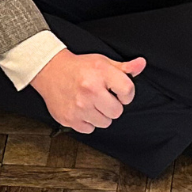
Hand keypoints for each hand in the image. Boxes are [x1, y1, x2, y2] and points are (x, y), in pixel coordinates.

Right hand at [30, 49, 144, 132]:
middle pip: (117, 112)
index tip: (118, 92)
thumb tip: (141, 64)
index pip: (128, 91)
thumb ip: (124, 67)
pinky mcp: (69, 118)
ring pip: (105, 123)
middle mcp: (90, 90)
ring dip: (101, 115)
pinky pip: (90, 129)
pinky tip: (82, 110)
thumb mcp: (102, 62)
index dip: (126, 94)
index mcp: (100, 73)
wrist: (50, 71)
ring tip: (91, 103)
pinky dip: (87, 122)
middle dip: (113, 106)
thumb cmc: (79, 68)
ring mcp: (79, 106)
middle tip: (102, 98)